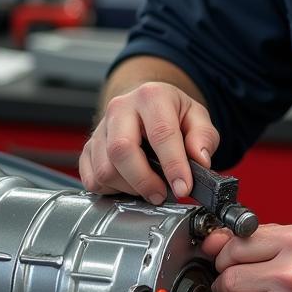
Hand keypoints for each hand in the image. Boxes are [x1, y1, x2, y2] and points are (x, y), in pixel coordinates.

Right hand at [80, 81, 219, 203]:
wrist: (144, 105)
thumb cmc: (171, 113)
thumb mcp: (196, 117)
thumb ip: (203, 137)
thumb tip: (200, 160)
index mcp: (151, 96)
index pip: (161, 133)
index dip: (173, 165)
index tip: (183, 188)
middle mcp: (120, 108)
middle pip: (121, 150)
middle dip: (144, 180)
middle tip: (162, 194)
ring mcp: (100, 128)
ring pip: (104, 169)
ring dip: (129, 188)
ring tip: (148, 187)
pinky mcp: (88, 148)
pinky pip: (92, 179)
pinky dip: (111, 190)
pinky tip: (129, 184)